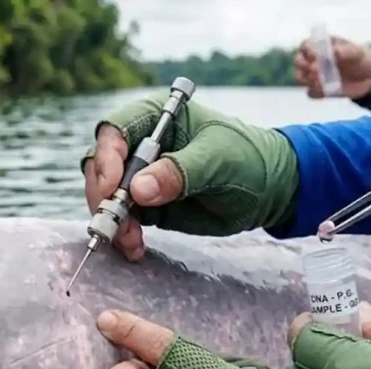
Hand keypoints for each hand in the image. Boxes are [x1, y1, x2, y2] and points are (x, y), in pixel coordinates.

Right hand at [81, 95, 300, 261]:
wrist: (269, 190)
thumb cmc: (248, 159)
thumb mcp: (217, 161)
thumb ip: (178, 173)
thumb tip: (138, 190)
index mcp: (154, 117)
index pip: (115, 132)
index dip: (107, 158)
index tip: (115, 188)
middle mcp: (140, 145)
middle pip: (101, 167)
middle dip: (105, 197)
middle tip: (117, 224)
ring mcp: (141, 177)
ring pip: (107, 197)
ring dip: (113, 222)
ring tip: (132, 242)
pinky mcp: (147, 206)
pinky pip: (123, 220)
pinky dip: (124, 235)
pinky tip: (135, 248)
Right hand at [294, 35, 370, 99]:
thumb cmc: (363, 59)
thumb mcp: (358, 52)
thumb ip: (346, 51)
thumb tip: (334, 51)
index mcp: (322, 46)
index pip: (306, 45)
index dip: (307, 50)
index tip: (314, 56)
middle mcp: (314, 60)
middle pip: (298, 61)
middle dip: (303, 66)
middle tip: (316, 70)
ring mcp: (315, 76)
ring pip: (300, 78)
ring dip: (307, 80)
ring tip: (320, 82)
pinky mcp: (319, 90)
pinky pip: (310, 93)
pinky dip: (316, 93)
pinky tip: (326, 91)